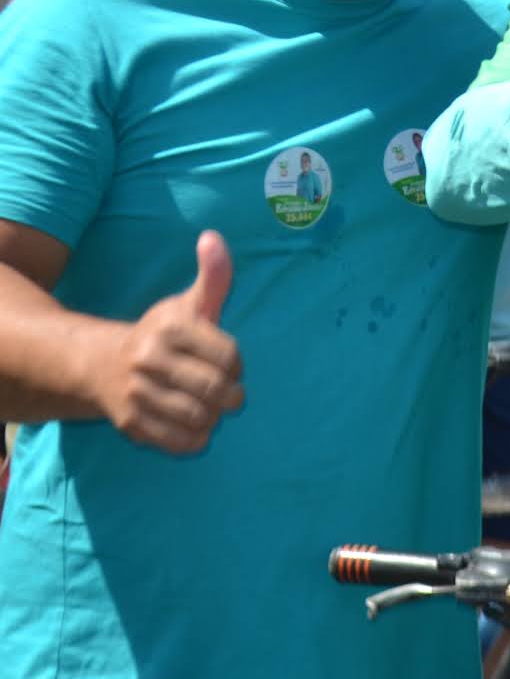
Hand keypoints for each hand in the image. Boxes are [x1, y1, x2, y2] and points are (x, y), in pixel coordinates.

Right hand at [97, 232, 243, 454]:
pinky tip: (193, 425)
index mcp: (170, 328)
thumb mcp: (189, 303)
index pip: (228, 355)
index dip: (238, 365)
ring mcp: (136, 392)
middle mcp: (149, 358)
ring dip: (214, 418)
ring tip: (210, 409)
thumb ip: (213, 275)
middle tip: (229, 395)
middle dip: (231, 396)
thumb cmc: (163, 335)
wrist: (101, 365)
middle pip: (215, 389)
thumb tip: (213, 237)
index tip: (230, 365)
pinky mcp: (130, 423)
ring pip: (199, 417)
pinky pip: (179, 442)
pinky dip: (195, 438)